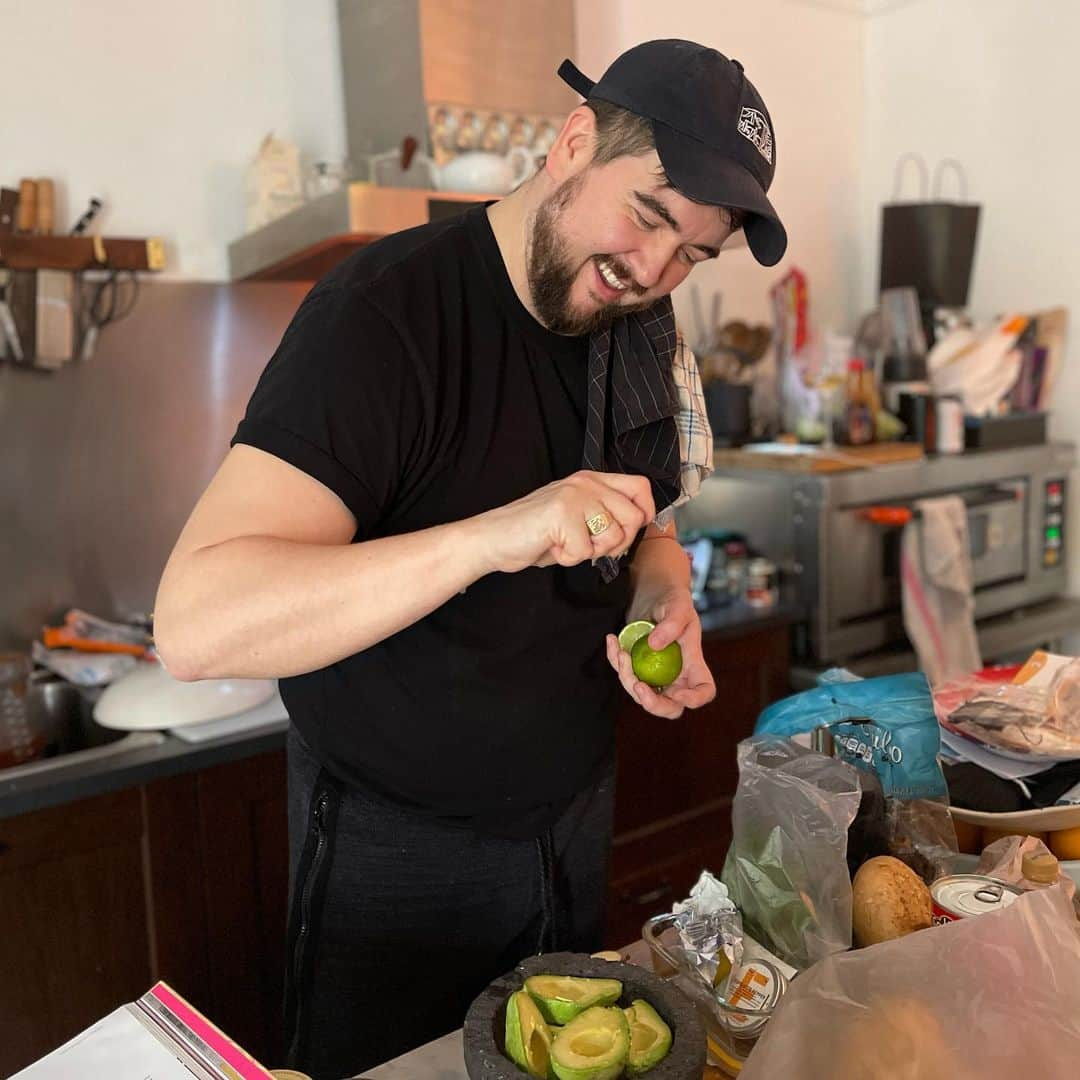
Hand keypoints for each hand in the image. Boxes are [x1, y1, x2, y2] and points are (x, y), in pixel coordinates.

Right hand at [474, 470, 655, 573]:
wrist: (493, 538)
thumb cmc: (535, 533)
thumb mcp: (577, 516)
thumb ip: (605, 515)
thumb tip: (639, 525)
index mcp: (591, 480)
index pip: (640, 487)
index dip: (645, 512)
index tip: (628, 532)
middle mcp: (586, 483)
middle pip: (633, 517)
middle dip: (616, 543)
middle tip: (587, 545)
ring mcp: (574, 496)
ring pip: (613, 536)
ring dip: (590, 551)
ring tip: (565, 543)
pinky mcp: (562, 514)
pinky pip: (584, 551)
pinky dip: (568, 558)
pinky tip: (551, 547)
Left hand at [605, 588, 715, 718]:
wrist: (655, 592)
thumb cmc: (674, 599)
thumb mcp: (679, 606)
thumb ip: (672, 624)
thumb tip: (654, 646)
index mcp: (694, 664)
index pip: (704, 690)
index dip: (694, 700)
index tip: (678, 693)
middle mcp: (677, 676)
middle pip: (670, 707)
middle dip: (652, 704)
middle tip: (638, 685)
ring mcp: (656, 675)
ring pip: (642, 694)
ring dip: (627, 678)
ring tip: (621, 651)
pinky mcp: (637, 668)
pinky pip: (625, 675)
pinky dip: (615, 662)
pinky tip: (612, 641)